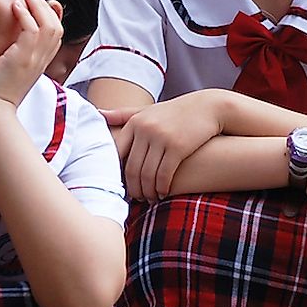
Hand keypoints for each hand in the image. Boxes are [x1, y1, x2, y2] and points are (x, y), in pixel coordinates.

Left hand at [0, 0, 61, 110]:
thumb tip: (6, 44)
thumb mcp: (6, 70)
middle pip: (57, 27)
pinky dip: (26, 15)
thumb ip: (11, 54)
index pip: (55, 35)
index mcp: (39, 63)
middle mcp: (41, 60)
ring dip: (38, 6)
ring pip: (49, 25)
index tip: (36, 4)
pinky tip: (15, 7)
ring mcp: (34, 59)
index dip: (50, 16)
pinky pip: (33, 30)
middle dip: (46, 7)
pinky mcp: (22, 58)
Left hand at [101, 93, 223, 201]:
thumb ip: (123, 114)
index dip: (116, 173)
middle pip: (131, 168)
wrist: (209, 107)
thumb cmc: (175, 113)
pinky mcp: (178, 147)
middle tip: (136, 198)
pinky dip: (161, 188)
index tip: (120, 185)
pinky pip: (164, 175)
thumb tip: (97, 113)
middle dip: (132, 188)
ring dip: (147, 191)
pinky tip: (162, 194)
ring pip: (147, 174)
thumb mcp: (148, 110)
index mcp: (135, 122)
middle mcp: (145, 129)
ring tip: (149, 199)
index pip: (117, 154)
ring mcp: (162, 137)